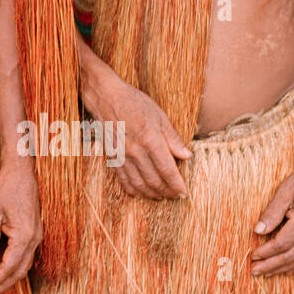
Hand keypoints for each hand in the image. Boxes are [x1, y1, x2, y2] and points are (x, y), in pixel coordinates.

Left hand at [0, 161, 40, 293]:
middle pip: (20, 270)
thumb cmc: (6, 188)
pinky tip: (5, 267)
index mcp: (24, 236)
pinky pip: (27, 254)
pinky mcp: (35, 230)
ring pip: (25, 264)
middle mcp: (34, 238)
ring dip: (11, 276)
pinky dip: (16, 265)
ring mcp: (37, 235)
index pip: (10, 266)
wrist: (22, 170)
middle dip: (5, 284)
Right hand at [89, 76, 190, 199]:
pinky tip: (141, 192)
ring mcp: (122, 155)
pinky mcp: (112, 157)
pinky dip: (133, 190)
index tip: (184, 192)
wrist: (106, 97)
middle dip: (167, 192)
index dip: (177, 185)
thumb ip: (173, 138)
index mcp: (151, 140)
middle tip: (175, 196)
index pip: (168, 171)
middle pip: (154, 181)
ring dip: (152, 194)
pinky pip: (123, 179)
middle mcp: (136, 151)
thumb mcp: (159, 116)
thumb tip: (186, 156)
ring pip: (139, 184)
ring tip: (161, 196)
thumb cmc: (134, 103)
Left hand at [251, 153, 293, 276]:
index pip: (280, 244)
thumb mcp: (284, 192)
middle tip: (254, 272)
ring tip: (267, 273)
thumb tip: (257, 231)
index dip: (265, 252)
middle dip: (271, 265)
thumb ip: (271, 213)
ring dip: (282, 269)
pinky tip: (287, 268)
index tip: (252, 256)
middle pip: (289, 257)